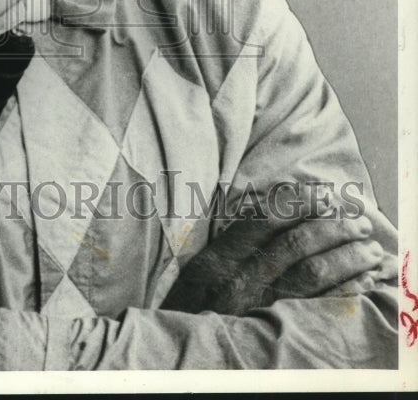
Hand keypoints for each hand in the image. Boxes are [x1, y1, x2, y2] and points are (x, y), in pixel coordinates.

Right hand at [161, 208, 395, 316]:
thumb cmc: (191, 310)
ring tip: (369, 246)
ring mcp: (261, 308)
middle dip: (333, 226)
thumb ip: (230, 243)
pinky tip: (363, 279)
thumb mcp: (197, 270)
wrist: (181, 355)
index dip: (300, 202)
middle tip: (359, 219)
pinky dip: (346, 290)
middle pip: (295, 243)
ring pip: (313, 273)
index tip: (325, 194)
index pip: (264, 219)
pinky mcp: (278, 331)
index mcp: (220, 259)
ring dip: (348, 256)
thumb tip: (273, 210)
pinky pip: (320, 307)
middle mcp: (241, 281)